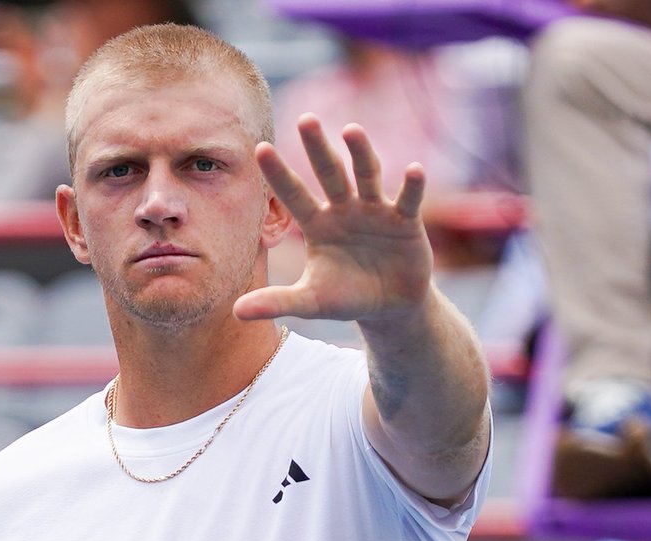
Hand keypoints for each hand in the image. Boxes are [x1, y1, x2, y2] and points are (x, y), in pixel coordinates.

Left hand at [234, 115, 432, 324]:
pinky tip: (415, 170)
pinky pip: (408, 200)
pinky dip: (412, 186)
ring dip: (361, 153)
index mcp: (318, 224)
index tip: (260, 148)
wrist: (389, 308)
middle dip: (318, 148)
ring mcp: (375, 211)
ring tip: (351, 130)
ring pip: (367, 176)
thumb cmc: (346, 298)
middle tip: (305, 119)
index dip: (279, 174)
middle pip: (330, 174)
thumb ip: (276, 302)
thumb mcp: (310, 302)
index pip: (294, 195)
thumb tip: (235, 312)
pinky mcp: (405, 221)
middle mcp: (344, 209)